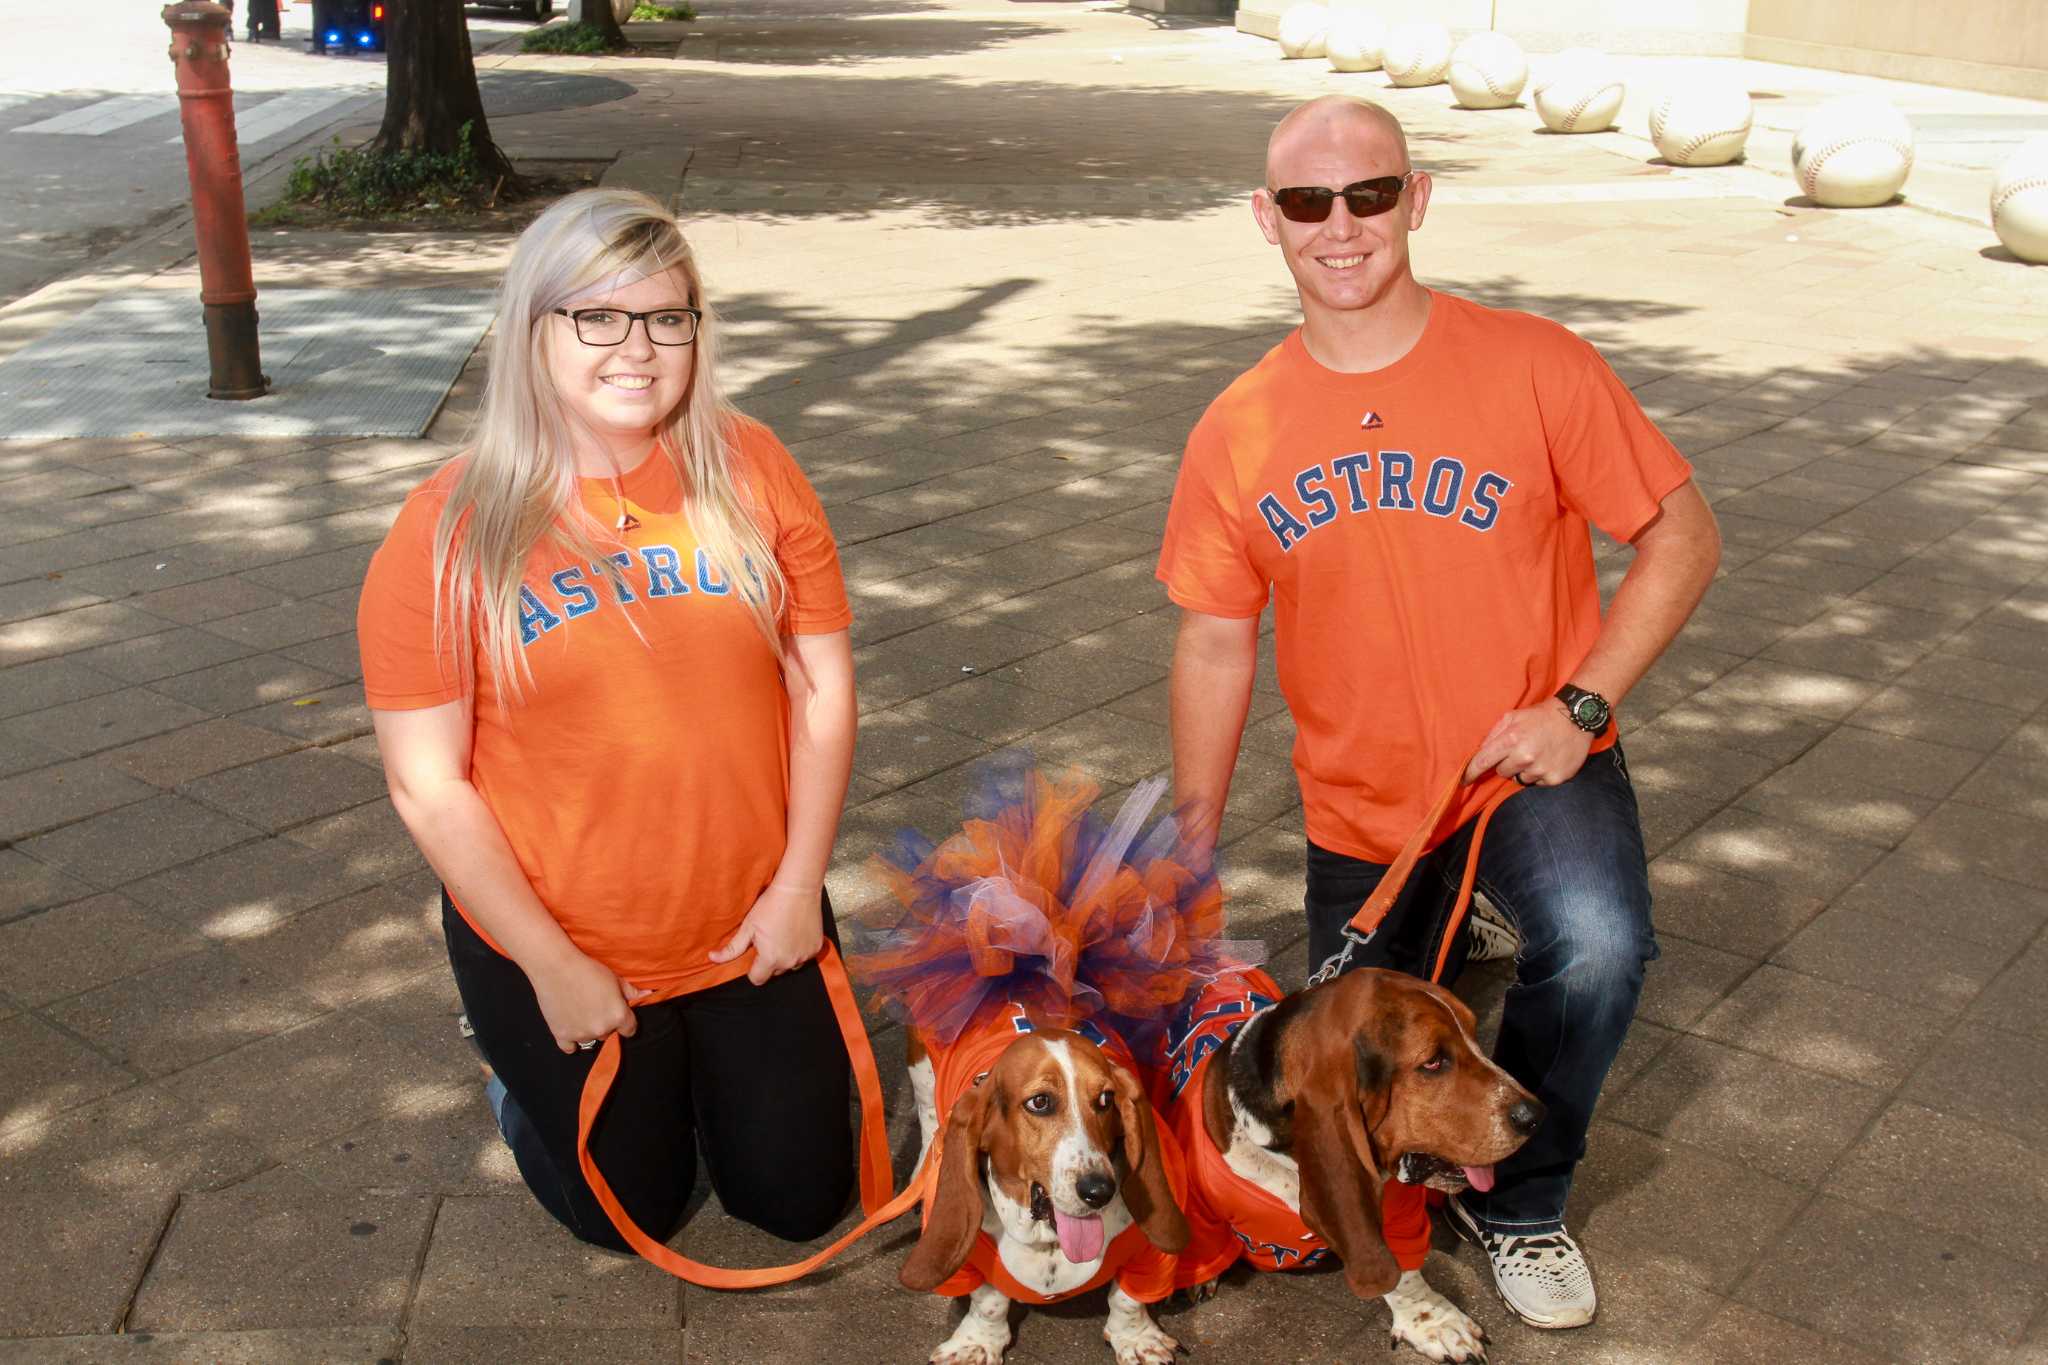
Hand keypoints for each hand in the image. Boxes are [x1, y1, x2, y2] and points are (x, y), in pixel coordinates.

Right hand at [529, 947, 650, 1053]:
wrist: (556, 967)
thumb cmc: (587, 969)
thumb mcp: (615, 978)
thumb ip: (631, 992)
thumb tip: (648, 995)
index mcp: (618, 1016)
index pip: (630, 1029)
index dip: (625, 1021)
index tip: (617, 1014)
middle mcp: (601, 1029)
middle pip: (608, 1033)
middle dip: (604, 1022)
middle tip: (595, 1005)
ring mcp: (581, 1034)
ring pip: (590, 1039)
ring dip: (588, 1030)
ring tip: (581, 1011)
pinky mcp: (561, 1035)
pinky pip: (570, 1048)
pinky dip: (571, 1040)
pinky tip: (571, 1025)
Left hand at [710, 882, 824, 984]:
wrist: (798, 888)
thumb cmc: (771, 905)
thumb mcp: (748, 926)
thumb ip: (732, 948)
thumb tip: (712, 959)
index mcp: (771, 959)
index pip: (757, 979)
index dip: (753, 969)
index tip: (754, 953)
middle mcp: (790, 962)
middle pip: (774, 972)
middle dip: (769, 961)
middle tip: (768, 939)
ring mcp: (805, 956)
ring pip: (790, 965)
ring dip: (785, 956)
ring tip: (782, 935)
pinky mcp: (816, 948)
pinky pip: (804, 956)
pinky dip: (799, 949)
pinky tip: (794, 933)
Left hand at [1461, 700, 1593, 788]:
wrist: (1576, 718)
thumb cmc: (1539, 716)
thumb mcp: (1512, 717)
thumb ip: (1493, 735)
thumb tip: (1479, 754)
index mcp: (1511, 739)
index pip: (1483, 762)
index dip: (1471, 773)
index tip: (1462, 781)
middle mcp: (1525, 757)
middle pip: (1502, 773)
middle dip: (1507, 764)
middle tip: (1521, 750)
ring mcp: (1541, 769)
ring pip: (1520, 779)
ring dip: (1525, 770)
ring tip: (1537, 754)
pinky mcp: (1555, 778)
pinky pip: (1538, 783)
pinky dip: (1540, 774)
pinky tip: (1548, 759)